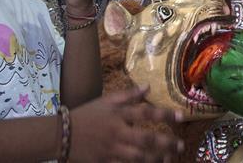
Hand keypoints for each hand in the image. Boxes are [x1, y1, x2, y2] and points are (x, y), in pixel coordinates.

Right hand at [69, 86, 184, 162]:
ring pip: (138, 157)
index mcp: (119, 115)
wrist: (61, 134)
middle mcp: (118, 132)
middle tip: (181, 146)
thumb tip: (148, 86)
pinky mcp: (105, 162)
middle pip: (146, 139)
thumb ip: (128, 94)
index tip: (181, 117)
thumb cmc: (86, 114)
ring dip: (156, 158)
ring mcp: (111, 149)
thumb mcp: (106, 100)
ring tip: (169, 159)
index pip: (146, 113)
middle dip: (166, 143)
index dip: (165, 115)